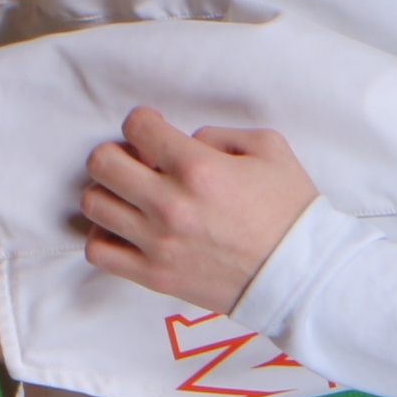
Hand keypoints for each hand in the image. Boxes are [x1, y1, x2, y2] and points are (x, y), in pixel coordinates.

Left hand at [79, 108, 319, 311]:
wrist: (302, 274)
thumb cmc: (291, 211)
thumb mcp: (270, 149)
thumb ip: (220, 134)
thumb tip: (186, 143)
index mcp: (199, 169)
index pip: (137, 127)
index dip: (143, 121)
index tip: (154, 130)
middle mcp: (170, 204)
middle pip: (102, 163)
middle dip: (117, 153)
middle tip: (139, 162)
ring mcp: (158, 243)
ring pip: (94, 204)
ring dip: (109, 192)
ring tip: (132, 196)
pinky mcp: (154, 275)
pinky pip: (99, 251)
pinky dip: (104, 235)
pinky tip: (126, 229)